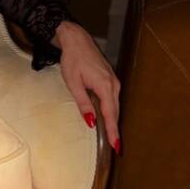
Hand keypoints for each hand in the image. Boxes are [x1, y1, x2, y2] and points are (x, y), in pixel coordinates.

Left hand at [54, 22, 121, 153]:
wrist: (77, 40)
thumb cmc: (73, 60)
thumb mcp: (73, 83)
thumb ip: (83, 103)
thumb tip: (91, 122)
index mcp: (104, 86)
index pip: (111, 114)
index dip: (113, 131)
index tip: (116, 145)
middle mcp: (113, 85)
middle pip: (116, 112)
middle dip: (115, 130)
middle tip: (116, 148)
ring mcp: (114, 82)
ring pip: (115, 106)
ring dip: (114, 121)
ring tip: (113, 138)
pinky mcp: (111, 80)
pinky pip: (113, 100)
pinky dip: (112, 111)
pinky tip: (109, 120)